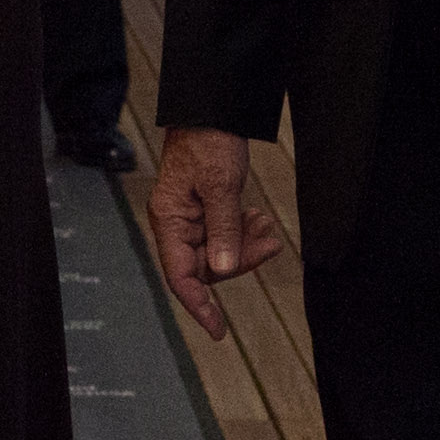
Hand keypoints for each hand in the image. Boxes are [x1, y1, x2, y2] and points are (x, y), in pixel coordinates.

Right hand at [143, 125, 283, 340]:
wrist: (212, 108)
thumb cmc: (208, 141)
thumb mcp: (221, 186)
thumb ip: (223, 229)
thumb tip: (224, 269)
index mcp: (169, 220)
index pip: (180, 276)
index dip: (199, 306)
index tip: (218, 330)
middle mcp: (176, 223)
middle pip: (206, 265)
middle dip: (240, 260)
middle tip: (270, 245)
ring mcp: (190, 217)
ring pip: (219, 250)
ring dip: (246, 244)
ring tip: (268, 228)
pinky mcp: (205, 209)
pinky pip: (224, 233)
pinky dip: (244, 231)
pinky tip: (259, 219)